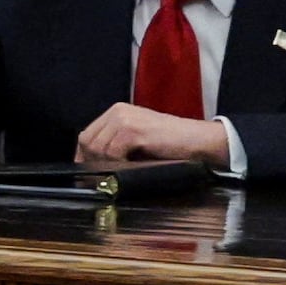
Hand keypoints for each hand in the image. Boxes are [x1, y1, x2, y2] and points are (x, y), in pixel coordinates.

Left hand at [75, 103, 229, 168]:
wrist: (200, 142)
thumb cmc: (172, 145)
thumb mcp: (137, 141)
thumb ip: (114, 145)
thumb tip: (89, 164)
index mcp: (117, 112)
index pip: (86, 136)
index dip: (85, 156)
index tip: (91, 171)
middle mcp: (117, 111)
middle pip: (87, 142)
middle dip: (95, 162)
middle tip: (111, 173)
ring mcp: (124, 119)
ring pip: (97, 149)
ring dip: (108, 164)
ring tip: (128, 167)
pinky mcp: (133, 130)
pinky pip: (112, 153)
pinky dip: (119, 164)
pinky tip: (134, 165)